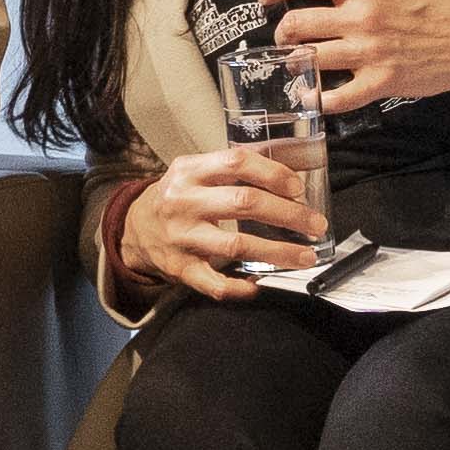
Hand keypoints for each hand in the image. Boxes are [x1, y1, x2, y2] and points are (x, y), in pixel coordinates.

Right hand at [112, 143, 329, 307]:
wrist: (133, 228)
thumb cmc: (179, 195)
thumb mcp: (199, 171)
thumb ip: (240, 166)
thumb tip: (298, 163)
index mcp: (190, 170)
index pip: (236, 162)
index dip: (272, 173)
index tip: (298, 187)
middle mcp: (183, 201)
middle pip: (243, 203)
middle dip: (287, 214)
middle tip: (315, 224)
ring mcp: (180, 237)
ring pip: (236, 245)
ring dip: (277, 252)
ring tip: (305, 257)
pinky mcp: (179, 268)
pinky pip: (213, 283)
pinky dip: (239, 287)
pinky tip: (259, 285)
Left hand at [257, 0, 449, 115]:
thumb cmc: (444, 7)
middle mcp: (361, 19)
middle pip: (296, 24)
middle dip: (282, 31)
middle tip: (285, 36)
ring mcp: (370, 53)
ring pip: (309, 60)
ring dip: (294, 64)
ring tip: (296, 64)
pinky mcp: (381, 82)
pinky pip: (337, 98)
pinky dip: (318, 100)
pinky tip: (312, 96)